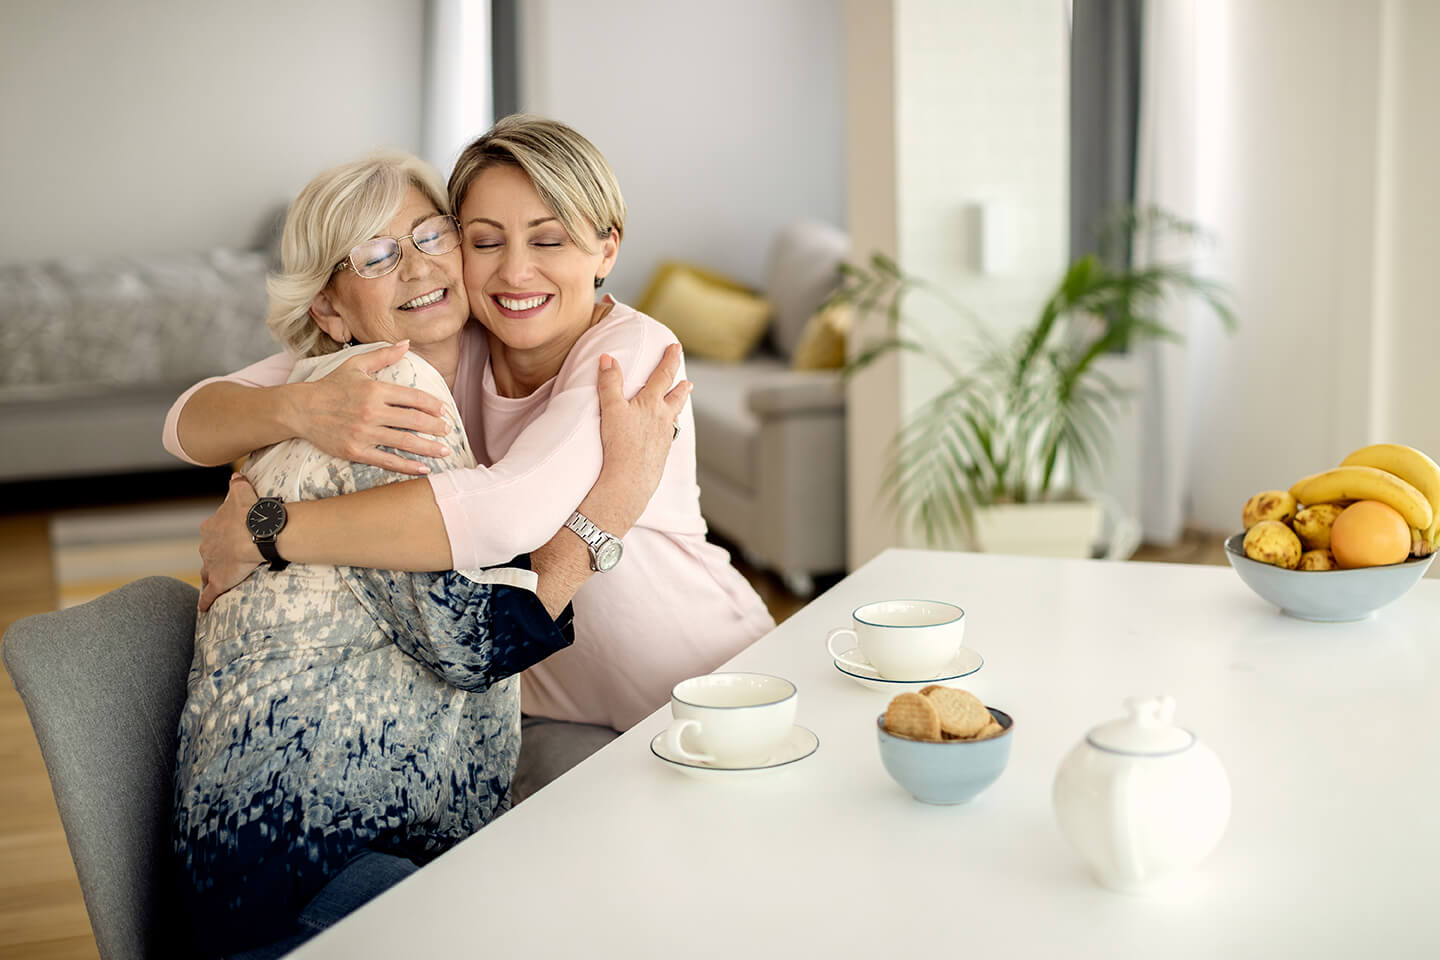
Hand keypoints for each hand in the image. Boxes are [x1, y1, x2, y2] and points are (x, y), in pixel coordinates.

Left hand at [198, 473, 262, 611]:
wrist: (257, 532)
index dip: (221, 537)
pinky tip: (203, 608)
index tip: (230, 539)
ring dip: (211, 576)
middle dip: (216, 557)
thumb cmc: (251, 512)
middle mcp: (207, 546)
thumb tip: (236, 475)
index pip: (212, 533)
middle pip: (208, 553)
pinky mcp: (218, 581)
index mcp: (211, 527)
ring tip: (219, 582)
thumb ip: (237, 483)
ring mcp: (211, 565)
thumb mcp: (242, 492)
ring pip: (207, 572)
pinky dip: (205, 601)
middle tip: (229, 560)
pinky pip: (208, 595)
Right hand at [294, 340, 450, 475]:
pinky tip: (423, 468)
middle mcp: (371, 411)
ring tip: (445, 451)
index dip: (432, 404)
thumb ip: (383, 355)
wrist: (300, 409)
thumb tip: (407, 343)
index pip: (412, 397)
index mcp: (374, 389)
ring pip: (404, 442)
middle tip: (448, 430)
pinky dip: (407, 466)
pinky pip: (387, 461)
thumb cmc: (330, 386)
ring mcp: (363, 433)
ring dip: (429, 448)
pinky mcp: (355, 451)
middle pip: (413, 420)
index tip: (443, 410)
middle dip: (436, 427)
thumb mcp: (355, 365)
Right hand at [592, 343, 691, 530]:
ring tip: (682, 399)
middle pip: (675, 397)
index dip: (669, 359)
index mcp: (652, 404)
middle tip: (688, 380)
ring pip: (674, 416)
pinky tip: (667, 432)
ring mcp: (665, 436)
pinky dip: (670, 428)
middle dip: (680, 386)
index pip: (663, 375)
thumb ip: (609, 383)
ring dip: (678, 406)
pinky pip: (669, 435)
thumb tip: (606, 358)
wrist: (630, 480)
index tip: (675, 347)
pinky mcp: (661, 453)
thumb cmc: (620, 444)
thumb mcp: (610, 409)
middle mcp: (663, 418)